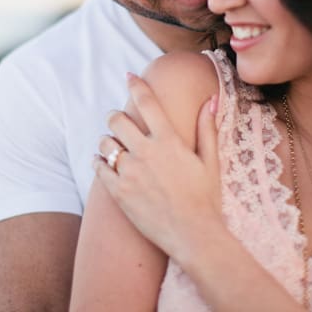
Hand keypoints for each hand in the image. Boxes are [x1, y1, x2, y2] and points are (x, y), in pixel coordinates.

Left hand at [93, 73, 223, 260]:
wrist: (194, 236)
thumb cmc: (206, 198)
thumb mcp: (210, 161)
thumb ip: (207, 127)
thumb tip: (211, 99)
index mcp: (169, 141)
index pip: (147, 103)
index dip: (136, 85)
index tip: (130, 76)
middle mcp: (147, 153)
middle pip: (117, 120)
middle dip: (115, 116)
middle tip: (118, 121)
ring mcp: (131, 173)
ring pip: (105, 143)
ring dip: (107, 141)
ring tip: (114, 147)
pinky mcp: (119, 193)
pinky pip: (99, 168)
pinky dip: (99, 162)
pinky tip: (104, 163)